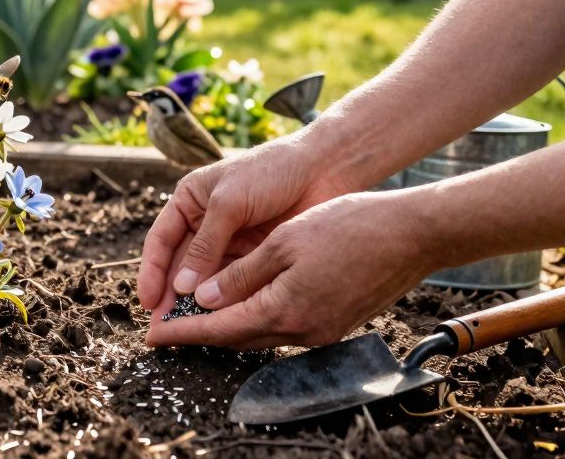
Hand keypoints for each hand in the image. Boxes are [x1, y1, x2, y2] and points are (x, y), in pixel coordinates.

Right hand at [137, 131, 351, 317]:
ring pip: (206, 279)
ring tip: (189, 328)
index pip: (161, 242)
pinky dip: (225, 301)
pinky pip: (234, 283)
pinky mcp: (255, 256)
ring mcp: (231, 242)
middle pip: (180, 266)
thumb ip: (205, 246)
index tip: (149, 302)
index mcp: (190, 202)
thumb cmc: (271, 171)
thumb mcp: (229, 203)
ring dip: (197, 302)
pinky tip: (219, 318)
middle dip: (172, 295)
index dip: (152, 273)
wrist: (323, 168)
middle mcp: (205, 224)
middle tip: (166, 325)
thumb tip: (182, 288)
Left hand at [146, 191, 432, 347]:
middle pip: (236, 337)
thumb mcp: (283, 243)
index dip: (180, 331)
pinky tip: (243, 301)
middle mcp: (301, 331)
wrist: (413, 235)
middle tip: (165, 326)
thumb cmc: (349, 228)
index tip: (151, 335)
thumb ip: (240, 276)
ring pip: (260, 332)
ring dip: (227, 324)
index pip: (217, 328)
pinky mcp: (335, 323)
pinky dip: (256, 316)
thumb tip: (202, 300)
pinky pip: (284, 326)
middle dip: (198, 332)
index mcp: (283, 310)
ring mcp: (322, 331)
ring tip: (194, 313)